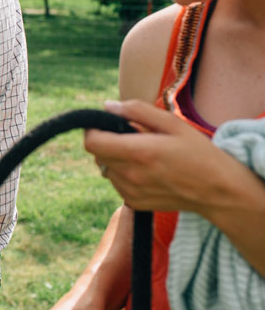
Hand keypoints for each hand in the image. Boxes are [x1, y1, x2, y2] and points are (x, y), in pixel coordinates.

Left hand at [84, 100, 238, 212]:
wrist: (218, 191)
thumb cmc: (197, 152)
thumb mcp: (172, 123)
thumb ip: (137, 111)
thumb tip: (107, 106)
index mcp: (138, 152)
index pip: (92, 142)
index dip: (93, 129)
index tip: (105, 123)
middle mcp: (130, 175)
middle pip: (97, 154)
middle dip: (106, 141)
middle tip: (132, 136)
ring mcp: (130, 192)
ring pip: (105, 168)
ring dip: (115, 158)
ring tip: (143, 154)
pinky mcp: (133, 203)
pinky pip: (116, 182)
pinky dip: (123, 173)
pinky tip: (147, 170)